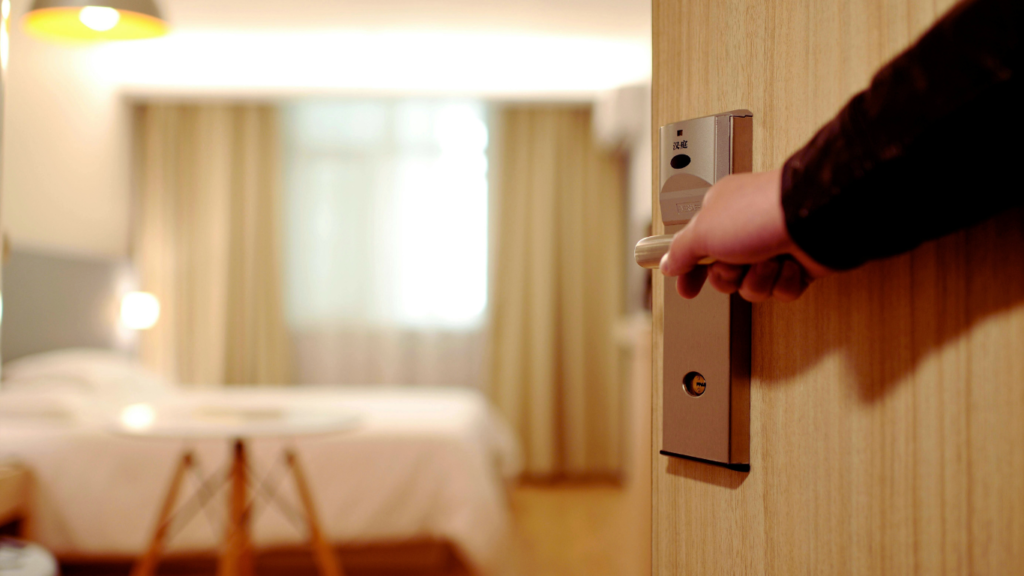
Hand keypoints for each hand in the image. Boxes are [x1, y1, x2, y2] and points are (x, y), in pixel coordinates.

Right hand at [658, 168, 832, 301]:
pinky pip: (782, 290)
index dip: (689, 272)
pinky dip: (785, 281)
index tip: (686, 289)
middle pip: (724, 275)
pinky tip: (790, 264)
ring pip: (753, 286)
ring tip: (769, 259)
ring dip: (759, 279)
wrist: (814, 219)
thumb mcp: (702, 231)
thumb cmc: (759, 214)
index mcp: (721, 214)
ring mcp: (774, 246)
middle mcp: (746, 230)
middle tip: (736, 263)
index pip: (696, 249)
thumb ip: (680, 250)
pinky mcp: (799, 264)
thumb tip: (667, 263)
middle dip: (730, 276)